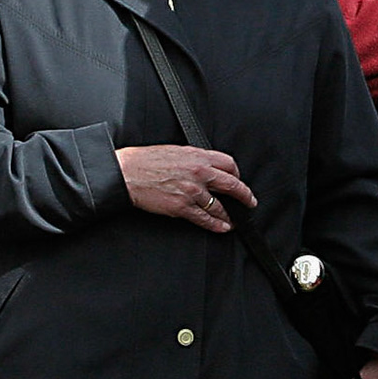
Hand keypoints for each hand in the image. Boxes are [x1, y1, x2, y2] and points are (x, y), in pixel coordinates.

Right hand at [115, 144, 256, 232]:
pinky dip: (216, 225)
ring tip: (234, 220)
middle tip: (250, 202)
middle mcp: (199, 173)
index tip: (238, 180)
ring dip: (230, 215)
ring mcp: (192, 192)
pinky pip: (205, 219)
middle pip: (232, 185)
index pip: (229, 164)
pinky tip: (222, 227)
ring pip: (220, 206)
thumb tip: (205, 166)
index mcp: (198, 156)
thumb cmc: (146, 160)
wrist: (127, 173)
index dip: (237, 174)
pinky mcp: (182, 207)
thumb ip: (194, 158)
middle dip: (245, 196)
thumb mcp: (175, 151)